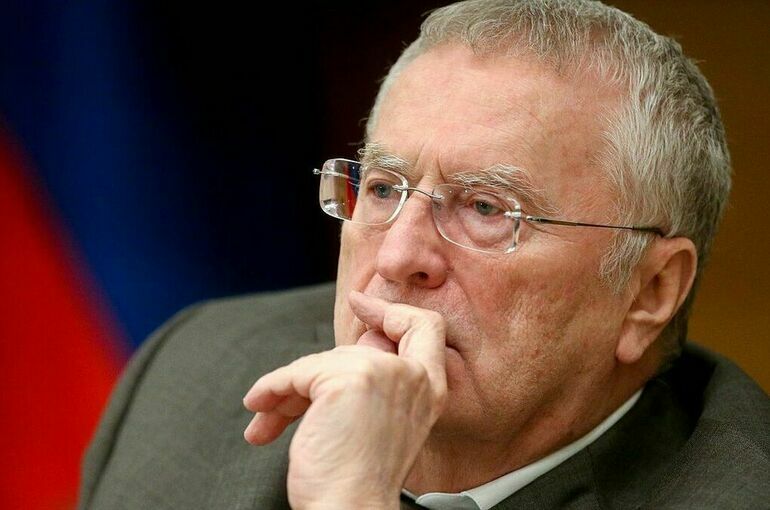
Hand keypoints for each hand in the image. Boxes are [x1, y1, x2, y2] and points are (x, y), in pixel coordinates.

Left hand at [243, 291, 446, 508]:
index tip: (361, 302)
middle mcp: (412, 376)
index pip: (426, 326)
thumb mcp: (382, 420)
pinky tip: (261, 414)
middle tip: (280, 395)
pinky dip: (271, 392)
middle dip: (310, 374)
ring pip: (320, 363)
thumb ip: (377, 381)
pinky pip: (296, 374)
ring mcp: (381, 373)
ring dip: (284, 391)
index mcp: (428, 387)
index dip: (390, 309)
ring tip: (266, 416)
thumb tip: (348, 347)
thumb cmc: (359, 478)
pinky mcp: (346, 381)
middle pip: (353, 348)